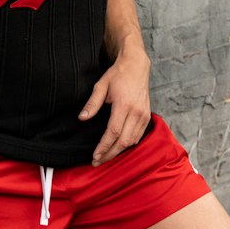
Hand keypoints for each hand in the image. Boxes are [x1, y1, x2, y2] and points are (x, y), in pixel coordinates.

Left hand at [80, 48, 151, 165]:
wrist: (136, 66)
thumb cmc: (117, 75)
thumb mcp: (101, 85)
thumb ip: (92, 103)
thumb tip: (82, 118)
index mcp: (124, 105)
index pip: (113, 132)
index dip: (104, 146)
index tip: (95, 155)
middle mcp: (136, 112)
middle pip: (123, 141)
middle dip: (109, 154)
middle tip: (97, 162)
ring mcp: (143, 115)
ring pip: (132, 141)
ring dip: (118, 152)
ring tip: (105, 157)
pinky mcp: (147, 116)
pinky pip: (138, 136)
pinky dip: (128, 144)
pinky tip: (117, 147)